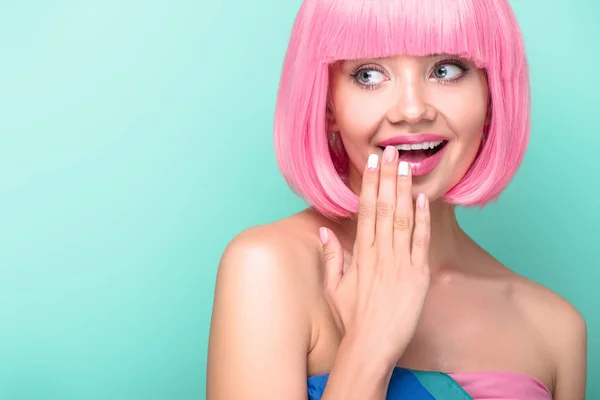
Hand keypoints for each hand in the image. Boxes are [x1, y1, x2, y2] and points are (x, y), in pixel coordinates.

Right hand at [319, 145, 430, 366]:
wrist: (371, 346)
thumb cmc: (352, 319)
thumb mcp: (334, 288)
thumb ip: (331, 257)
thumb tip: (324, 231)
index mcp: (361, 254)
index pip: (365, 211)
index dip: (368, 184)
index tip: (371, 163)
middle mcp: (380, 253)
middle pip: (384, 207)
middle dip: (387, 177)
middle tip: (391, 151)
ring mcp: (400, 263)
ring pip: (403, 219)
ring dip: (404, 190)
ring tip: (407, 165)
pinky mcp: (418, 276)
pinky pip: (421, 242)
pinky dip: (423, 219)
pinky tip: (423, 199)